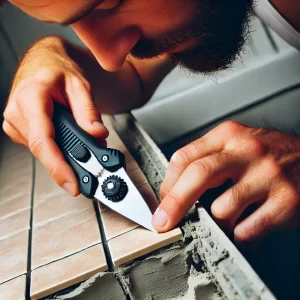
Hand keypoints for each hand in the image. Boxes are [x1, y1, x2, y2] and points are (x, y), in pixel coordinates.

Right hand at [2, 37, 107, 195]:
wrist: (43, 62)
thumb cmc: (58, 70)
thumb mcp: (80, 85)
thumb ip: (88, 112)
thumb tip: (97, 135)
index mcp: (31, 98)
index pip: (43, 140)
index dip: (57, 166)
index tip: (72, 184)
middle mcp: (17, 113)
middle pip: (44, 150)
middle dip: (69, 161)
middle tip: (92, 166)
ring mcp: (15, 123)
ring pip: (43, 150)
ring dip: (64, 151)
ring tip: (80, 139)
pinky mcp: (18, 129)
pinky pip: (41, 145)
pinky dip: (57, 146)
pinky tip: (65, 136)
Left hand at [153, 121, 299, 242]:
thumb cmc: (272, 155)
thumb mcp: (237, 145)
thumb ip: (208, 160)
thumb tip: (176, 190)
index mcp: (229, 135)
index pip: (185, 156)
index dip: (168, 184)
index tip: (164, 200)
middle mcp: (247, 150)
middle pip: (197, 175)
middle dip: (174, 203)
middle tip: (163, 221)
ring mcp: (268, 175)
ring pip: (221, 208)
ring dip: (217, 222)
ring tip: (227, 219)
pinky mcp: (286, 201)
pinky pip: (247, 229)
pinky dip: (239, 235)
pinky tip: (245, 228)